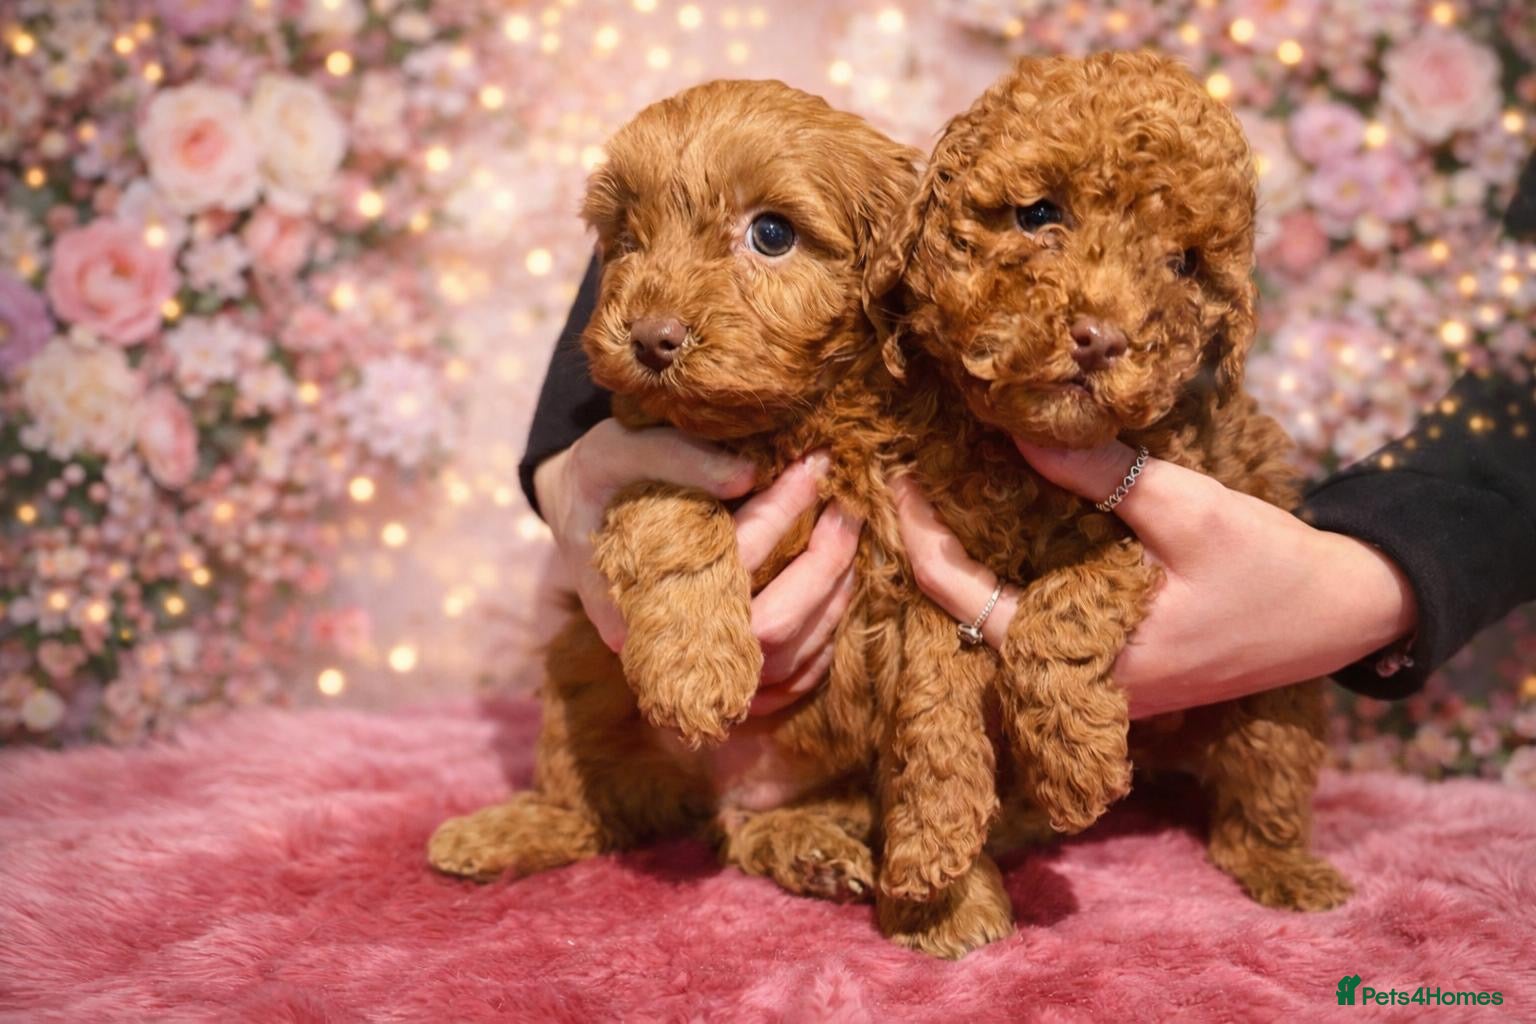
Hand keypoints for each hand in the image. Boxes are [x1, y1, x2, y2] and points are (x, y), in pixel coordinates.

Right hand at [534, 421, 860, 714]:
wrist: (578, 518)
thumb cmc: (598, 479)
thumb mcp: (617, 449)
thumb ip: (677, 458)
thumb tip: (749, 475)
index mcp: (632, 593)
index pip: (725, 561)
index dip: (778, 514)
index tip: (812, 468)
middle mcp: (662, 650)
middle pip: (768, 628)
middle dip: (823, 565)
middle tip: (847, 508)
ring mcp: (690, 673)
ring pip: (786, 661)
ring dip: (832, 598)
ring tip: (847, 536)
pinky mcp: (714, 682)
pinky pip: (788, 682)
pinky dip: (824, 636)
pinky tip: (836, 584)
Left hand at [895, 442, 1417, 718]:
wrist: (1339, 612)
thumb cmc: (1269, 566)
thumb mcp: (1189, 510)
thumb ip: (1103, 476)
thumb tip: (1016, 431)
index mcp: (1086, 662)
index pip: (966, 601)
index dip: (922, 538)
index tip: (899, 478)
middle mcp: (1076, 685)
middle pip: (968, 620)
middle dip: (930, 553)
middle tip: (906, 481)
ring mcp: (1091, 682)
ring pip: (996, 626)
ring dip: (964, 564)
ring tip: (935, 497)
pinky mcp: (1108, 664)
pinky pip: (1031, 622)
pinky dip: (1004, 574)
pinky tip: (994, 526)